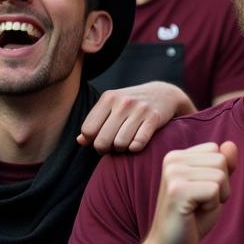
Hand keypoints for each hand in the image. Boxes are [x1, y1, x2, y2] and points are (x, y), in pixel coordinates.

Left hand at [77, 83, 195, 154]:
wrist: (163, 94)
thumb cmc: (131, 105)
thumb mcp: (111, 107)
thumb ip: (94, 123)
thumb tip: (80, 140)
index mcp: (108, 98)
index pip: (88, 130)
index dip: (91, 140)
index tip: (99, 139)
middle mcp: (122, 102)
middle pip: (102, 141)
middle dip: (105, 149)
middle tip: (111, 146)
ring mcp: (139, 109)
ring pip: (120, 144)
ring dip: (121, 149)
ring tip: (125, 143)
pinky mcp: (154, 117)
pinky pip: (138, 143)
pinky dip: (135, 148)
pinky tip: (137, 143)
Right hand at [146, 141, 235, 243]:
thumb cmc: (192, 218)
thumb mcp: (213, 187)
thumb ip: (223, 165)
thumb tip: (230, 144)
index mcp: (177, 156)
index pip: (217, 151)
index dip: (218, 175)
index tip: (200, 193)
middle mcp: (172, 159)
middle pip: (221, 161)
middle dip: (220, 186)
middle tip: (199, 203)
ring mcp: (173, 173)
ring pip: (220, 175)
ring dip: (216, 197)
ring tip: (197, 208)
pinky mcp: (177, 190)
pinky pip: (214, 190)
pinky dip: (211, 206)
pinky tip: (193, 214)